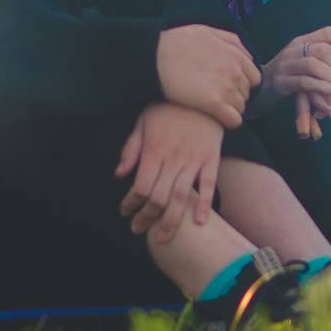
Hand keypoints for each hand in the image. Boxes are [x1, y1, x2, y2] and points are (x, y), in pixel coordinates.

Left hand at [115, 102, 225, 240]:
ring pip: (181, 197)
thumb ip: (131, 149)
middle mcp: (173, 159)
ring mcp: (194, 160)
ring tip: (163, 237)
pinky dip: (204, 205)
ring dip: (171, 221)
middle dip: (146, 218)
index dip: (131, 203)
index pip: (140, 186)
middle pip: (159, 198)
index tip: (125, 212)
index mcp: (154, 150)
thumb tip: (119, 175)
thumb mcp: (143, 122)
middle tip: (139, 230)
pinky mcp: (211, 159)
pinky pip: (208, 186)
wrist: (200, 93)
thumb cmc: (167, 107)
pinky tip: (198, 222)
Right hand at [157, 24, 256, 126]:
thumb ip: (231, 41)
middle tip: (217, 96)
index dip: (242, 83)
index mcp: (236, 55)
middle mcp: (236, 71)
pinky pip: (234, 120)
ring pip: (241, 107)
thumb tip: (248, 56)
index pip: (254, 77)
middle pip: (247, 93)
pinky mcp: (213, 104)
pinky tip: (217, 118)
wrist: (155, 56)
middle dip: (236, 95)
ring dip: (230, 108)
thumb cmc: (177, 42)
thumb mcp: (208, 32)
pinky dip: (229, 121)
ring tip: (213, 106)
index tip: (229, 86)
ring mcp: (226, 88)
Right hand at [261, 28, 330, 134]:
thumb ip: (324, 55)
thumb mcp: (306, 59)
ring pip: (313, 64)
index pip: (329, 33)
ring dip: (330, 75)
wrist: (259, 87)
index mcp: (304, 40)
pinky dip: (321, 88)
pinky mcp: (282, 82)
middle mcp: (295, 48)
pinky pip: (304, 82)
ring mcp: (287, 65)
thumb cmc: (289, 74)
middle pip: (322, 48)